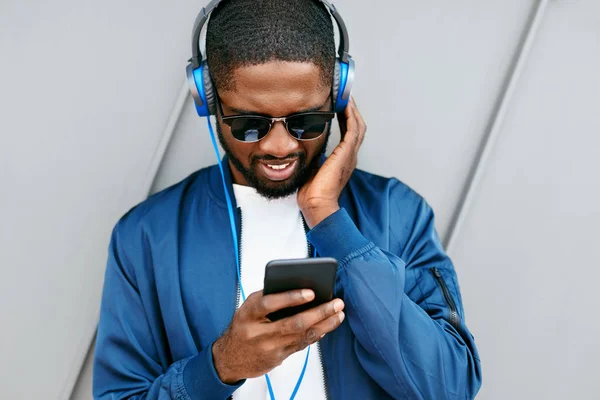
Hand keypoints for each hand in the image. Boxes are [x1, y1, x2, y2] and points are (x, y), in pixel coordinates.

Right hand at [212, 289, 344, 383]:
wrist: (230, 357)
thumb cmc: (244, 324)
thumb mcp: (248, 308)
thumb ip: (269, 297)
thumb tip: (300, 285)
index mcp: (248, 314)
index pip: (269, 304)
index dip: (290, 298)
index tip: (311, 292)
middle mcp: (258, 332)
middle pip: (293, 323)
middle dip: (319, 312)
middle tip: (337, 303)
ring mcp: (269, 348)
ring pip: (302, 336)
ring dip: (325, 324)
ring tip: (339, 313)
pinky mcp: (278, 359)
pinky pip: (301, 345)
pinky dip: (316, 334)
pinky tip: (327, 325)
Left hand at [298, 97, 366, 227]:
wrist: (316, 204)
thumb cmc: (312, 192)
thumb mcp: (312, 168)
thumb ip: (314, 156)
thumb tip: (303, 146)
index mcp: (344, 159)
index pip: (349, 133)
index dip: (346, 117)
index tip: (339, 104)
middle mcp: (350, 155)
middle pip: (357, 126)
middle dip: (351, 109)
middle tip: (344, 95)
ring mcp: (350, 154)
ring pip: (358, 125)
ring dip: (352, 109)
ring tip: (346, 95)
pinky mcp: (346, 153)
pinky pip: (353, 129)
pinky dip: (351, 115)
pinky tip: (346, 105)